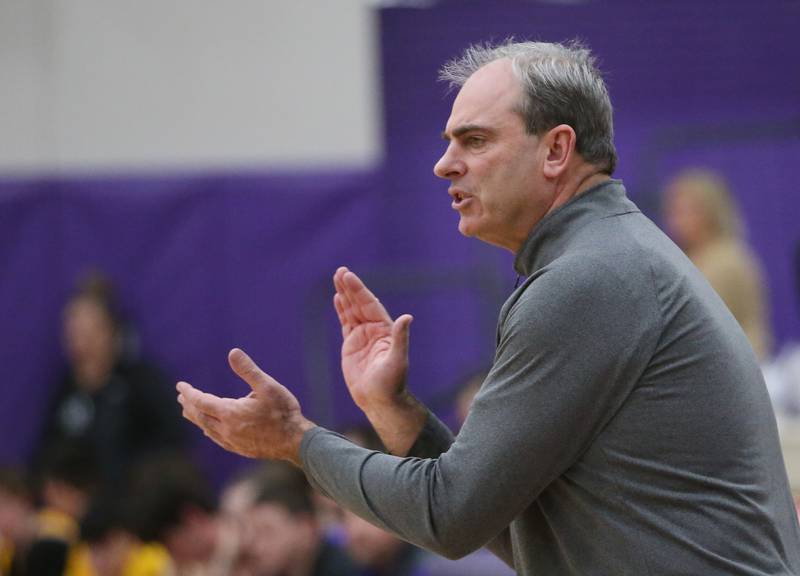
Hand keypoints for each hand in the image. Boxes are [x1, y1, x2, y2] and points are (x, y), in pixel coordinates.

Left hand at [176, 348, 314, 463]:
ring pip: (207, 429)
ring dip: (196, 418)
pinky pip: (216, 438)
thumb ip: (248, 370)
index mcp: (230, 413)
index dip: (189, 392)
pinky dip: (208, 429)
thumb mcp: (268, 386)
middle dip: (189, 405)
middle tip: (181, 397)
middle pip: (200, 416)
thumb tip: (232, 352)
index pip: (201, 401)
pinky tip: (209, 429)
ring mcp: (232, 441)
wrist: (296, 441)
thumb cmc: (283, 412)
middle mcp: (227, 429)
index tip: (180, 385)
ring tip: (189, 411)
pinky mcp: (239, 449)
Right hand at [333, 267, 413, 409]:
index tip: (348, 277)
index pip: (369, 304)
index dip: (359, 290)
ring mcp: (362, 336)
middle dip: (350, 287)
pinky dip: (341, 310)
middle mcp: (373, 329)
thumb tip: (407, 317)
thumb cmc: (392, 383)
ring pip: (351, 310)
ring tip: (337, 277)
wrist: (379, 400)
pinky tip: (337, 298)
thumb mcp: (398, 359)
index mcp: (384, 329)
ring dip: (345, 295)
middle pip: (359, 303)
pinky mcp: (351, 345)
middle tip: (340, 271)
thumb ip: (400, 338)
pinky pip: (345, 322)